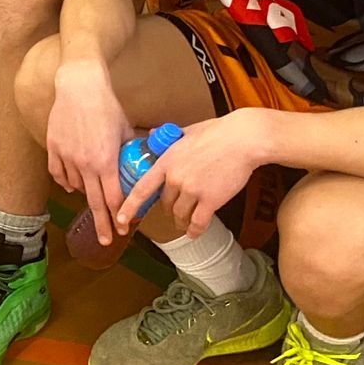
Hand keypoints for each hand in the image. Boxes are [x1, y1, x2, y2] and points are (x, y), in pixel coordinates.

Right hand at [46, 58, 134, 245]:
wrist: (79, 87)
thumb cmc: (106, 106)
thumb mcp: (126, 130)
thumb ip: (131, 151)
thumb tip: (143, 163)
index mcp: (106, 162)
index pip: (113, 199)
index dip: (119, 217)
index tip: (123, 229)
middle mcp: (86, 164)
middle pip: (94, 202)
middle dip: (102, 224)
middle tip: (106, 240)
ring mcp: (67, 157)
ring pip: (76, 187)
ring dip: (85, 194)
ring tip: (92, 195)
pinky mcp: (53, 148)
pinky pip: (58, 174)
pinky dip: (65, 182)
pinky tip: (71, 185)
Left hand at [117, 113, 260, 237]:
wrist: (243, 140)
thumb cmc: (217, 132)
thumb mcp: (185, 131)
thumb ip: (167, 138)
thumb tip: (152, 134)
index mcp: (166, 161)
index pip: (142, 188)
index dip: (129, 206)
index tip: (120, 218)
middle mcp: (175, 177)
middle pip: (164, 203)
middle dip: (168, 209)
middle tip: (173, 212)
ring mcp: (192, 189)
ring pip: (180, 214)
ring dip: (181, 221)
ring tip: (185, 224)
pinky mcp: (211, 200)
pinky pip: (198, 222)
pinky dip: (195, 230)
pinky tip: (194, 233)